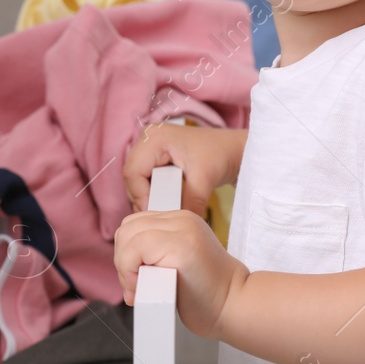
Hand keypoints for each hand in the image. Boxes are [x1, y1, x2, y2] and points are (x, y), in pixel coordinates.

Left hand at [114, 208, 248, 340]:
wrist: (235, 306)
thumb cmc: (208, 295)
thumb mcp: (178, 264)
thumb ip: (156, 253)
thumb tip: (124, 260)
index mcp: (181, 221)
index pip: (135, 224)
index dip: (128, 253)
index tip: (137, 279)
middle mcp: (181, 219)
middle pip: (127, 228)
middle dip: (123, 260)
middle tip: (136, 286)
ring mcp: (182, 229)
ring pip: (127, 236)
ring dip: (125, 267)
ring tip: (140, 289)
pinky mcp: (179, 245)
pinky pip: (134, 249)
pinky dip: (129, 271)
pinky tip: (142, 289)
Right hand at [123, 123, 246, 217]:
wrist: (233, 149)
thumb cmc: (221, 154)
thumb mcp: (205, 179)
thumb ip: (189, 203)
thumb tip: (177, 225)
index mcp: (154, 137)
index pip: (133, 172)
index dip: (140, 197)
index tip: (155, 215)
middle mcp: (148, 139)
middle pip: (131, 177)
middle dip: (143, 198)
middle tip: (159, 216)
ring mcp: (150, 148)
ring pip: (136, 180)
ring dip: (148, 197)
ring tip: (164, 211)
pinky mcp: (155, 158)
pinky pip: (144, 180)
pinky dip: (153, 194)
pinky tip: (166, 203)